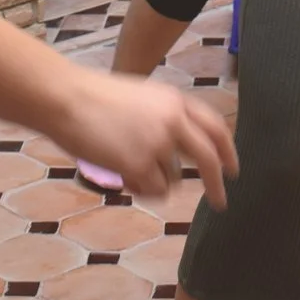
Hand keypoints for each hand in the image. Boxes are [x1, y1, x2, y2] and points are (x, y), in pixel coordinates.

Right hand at [55, 71, 236, 205]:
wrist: (66, 99)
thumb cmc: (93, 98)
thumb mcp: (141, 97)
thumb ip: (164, 117)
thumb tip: (180, 146)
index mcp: (175, 100)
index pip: (215, 126)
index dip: (228, 150)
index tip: (233, 168)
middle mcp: (173, 120)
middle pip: (208, 158)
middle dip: (216, 184)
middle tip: (221, 203)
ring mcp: (157, 142)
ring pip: (173, 179)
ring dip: (155, 182)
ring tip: (127, 169)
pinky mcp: (139, 163)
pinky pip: (154, 190)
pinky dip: (142, 190)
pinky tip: (123, 178)